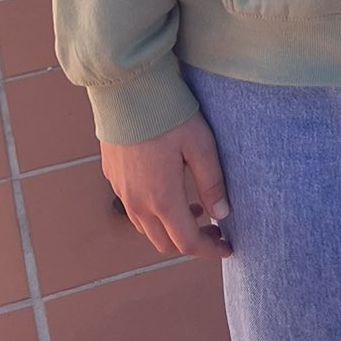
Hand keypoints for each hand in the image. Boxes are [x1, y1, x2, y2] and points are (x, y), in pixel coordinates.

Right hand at [101, 110, 231, 259]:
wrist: (127, 90)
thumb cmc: (169, 114)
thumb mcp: (200, 145)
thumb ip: (212, 183)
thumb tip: (222, 214)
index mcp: (162, 198)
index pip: (187, 243)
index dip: (210, 250)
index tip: (228, 247)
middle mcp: (137, 202)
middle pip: (164, 242)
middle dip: (191, 242)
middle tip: (215, 229)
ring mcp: (121, 190)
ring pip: (147, 228)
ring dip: (171, 227)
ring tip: (196, 208)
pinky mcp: (112, 176)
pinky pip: (133, 208)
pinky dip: (154, 212)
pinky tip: (169, 190)